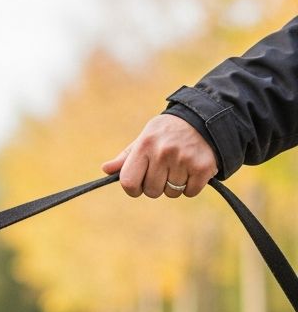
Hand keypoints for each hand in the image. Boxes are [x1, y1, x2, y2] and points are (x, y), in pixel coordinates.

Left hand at [102, 114, 217, 198]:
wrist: (204, 118)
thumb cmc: (167, 132)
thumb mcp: (145, 138)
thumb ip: (127, 157)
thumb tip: (106, 169)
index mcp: (145, 146)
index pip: (128, 183)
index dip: (133, 188)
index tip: (140, 182)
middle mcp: (163, 152)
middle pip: (151, 191)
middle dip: (156, 186)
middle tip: (165, 169)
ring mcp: (183, 160)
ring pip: (171, 193)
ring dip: (175, 185)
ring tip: (180, 166)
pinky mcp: (203, 167)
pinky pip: (190, 192)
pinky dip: (191, 186)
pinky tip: (192, 169)